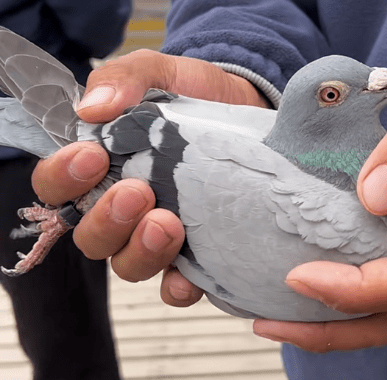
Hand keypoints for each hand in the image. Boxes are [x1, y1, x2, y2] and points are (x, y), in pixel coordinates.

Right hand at [31, 50, 266, 306]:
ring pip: (128, 265)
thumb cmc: (196, 95)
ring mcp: (158, 235)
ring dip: (140, 252)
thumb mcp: (159, 74)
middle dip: (107, 220)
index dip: (64, 178)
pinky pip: (175, 285)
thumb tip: (93, 107)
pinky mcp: (196, 252)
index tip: (92, 156)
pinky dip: (177, 287)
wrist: (248, 109)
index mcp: (103, 168)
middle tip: (137, 192)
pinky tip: (187, 276)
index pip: (59, 187)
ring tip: (168, 223)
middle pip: (91, 237)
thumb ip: (124, 80)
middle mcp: (124, 210)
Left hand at [253, 35, 386, 351]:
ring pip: (384, 305)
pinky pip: (379, 276)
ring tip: (275, 312)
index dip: (350, 290)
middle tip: (269, 322)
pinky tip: (306, 273)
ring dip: (330, 319)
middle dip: (329, 330)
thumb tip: (375, 195)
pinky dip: (340, 290)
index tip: (297, 276)